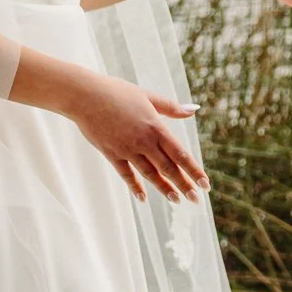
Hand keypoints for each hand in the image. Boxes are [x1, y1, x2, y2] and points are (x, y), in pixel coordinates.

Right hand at [67, 75, 210, 202]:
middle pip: (168, 168)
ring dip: (164, 188)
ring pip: (149, 174)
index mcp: (156, 127)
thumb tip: (194, 109)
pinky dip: (135, 187)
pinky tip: (143, 198)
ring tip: (176, 200)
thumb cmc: (117, 91)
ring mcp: (127, 150)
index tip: (205, 184)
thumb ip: (171, 107)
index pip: (180, 154)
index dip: (194, 170)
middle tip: (195, 200)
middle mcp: (144, 142)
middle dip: (184, 184)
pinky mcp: (111, 154)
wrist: (85, 96)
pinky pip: (126, 174)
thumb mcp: (147, 96)